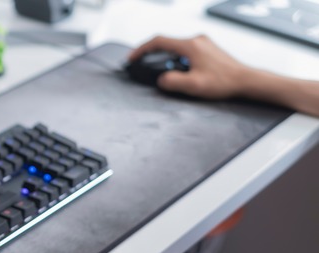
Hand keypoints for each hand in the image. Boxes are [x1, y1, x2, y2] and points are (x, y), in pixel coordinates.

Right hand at [129, 35, 252, 98]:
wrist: (246, 80)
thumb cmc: (224, 81)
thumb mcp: (193, 86)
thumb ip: (172, 82)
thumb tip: (162, 80)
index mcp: (190, 45)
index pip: (158, 41)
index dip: (141, 49)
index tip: (132, 57)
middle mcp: (196, 40)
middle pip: (166, 43)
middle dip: (153, 55)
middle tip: (144, 65)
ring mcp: (202, 43)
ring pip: (176, 48)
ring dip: (167, 59)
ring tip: (167, 74)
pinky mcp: (207, 49)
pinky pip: (185, 51)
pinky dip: (177, 60)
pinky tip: (182, 72)